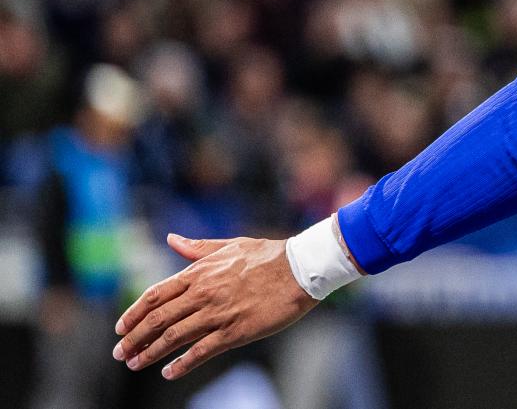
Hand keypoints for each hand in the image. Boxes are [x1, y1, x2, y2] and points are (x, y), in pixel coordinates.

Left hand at [113, 234, 318, 378]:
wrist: (301, 268)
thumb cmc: (268, 255)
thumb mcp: (230, 245)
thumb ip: (198, 247)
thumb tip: (172, 239)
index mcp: (199, 273)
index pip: (154, 296)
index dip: (132, 314)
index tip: (120, 328)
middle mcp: (202, 294)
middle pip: (157, 320)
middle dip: (133, 339)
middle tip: (120, 353)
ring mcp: (217, 314)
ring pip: (173, 337)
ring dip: (149, 353)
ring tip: (135, 363)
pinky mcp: (235, 332)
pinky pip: (201, 352)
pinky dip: (181, 364)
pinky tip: (169, 372)